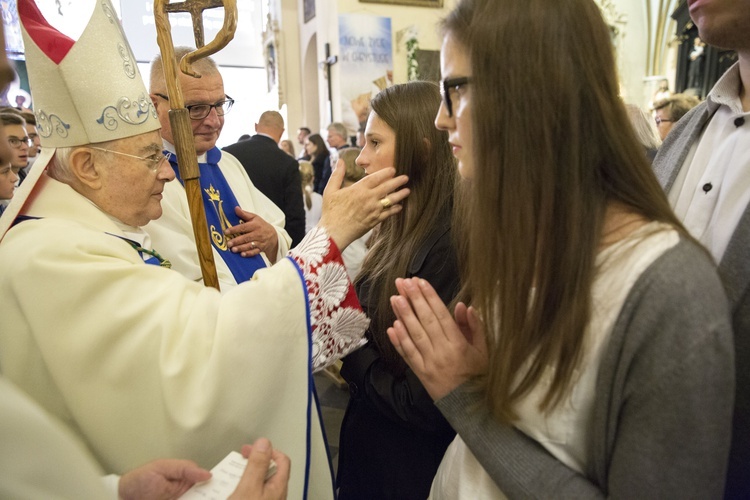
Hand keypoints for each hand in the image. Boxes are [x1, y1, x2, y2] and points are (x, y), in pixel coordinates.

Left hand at [119, 459, 210, 499]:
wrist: (123, 498)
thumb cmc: (139, 480)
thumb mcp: (162, 468)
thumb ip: (184, 469)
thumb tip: (207, 474)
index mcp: (184, 475)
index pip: (206, 479)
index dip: (216, 483)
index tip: (225, 487)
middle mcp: (185, 489)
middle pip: (205, 493)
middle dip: (213, 495)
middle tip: (219, 497)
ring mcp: (181, 498)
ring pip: (198, 499)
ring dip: (204, 498)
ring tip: (215, 499)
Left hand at [226, 208, 279, 261]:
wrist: (273, 235)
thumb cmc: (261, 225)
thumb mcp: (254, 217)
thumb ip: (244, 214)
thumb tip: (236, 208)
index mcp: (255, 225)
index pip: (243, 227)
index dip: (234, 229)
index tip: (226, 232)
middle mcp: (257, 234)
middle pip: (246, 238)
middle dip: (237, 241)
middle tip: (228, 243)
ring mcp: (260, 242)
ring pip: (250, 245)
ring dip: (241, 248)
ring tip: (233, 250)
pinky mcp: (261, 248)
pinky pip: (255, 252)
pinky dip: (249, 253)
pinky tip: (242, 254)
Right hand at [229, 438, 290, 499]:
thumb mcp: (250, 487)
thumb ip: (258, 464)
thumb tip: (264, 443)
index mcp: (279, 486)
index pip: (282, 459)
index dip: (267, 450)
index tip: (251, 449)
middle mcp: (276, 494)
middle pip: (269, 469)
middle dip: (254, 461)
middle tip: (240, 459)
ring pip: (259, 481)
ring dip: (246, 475)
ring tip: (231, 475)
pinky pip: (252, 492)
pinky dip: (242, 487)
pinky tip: (231, 490)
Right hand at [318, 161, 408, 249]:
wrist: (333, 232)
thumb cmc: (331, 211)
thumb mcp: (330, 190)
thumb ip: (337, 174)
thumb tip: (340, 161)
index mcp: (358, 189)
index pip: (375, 177)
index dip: (386, 172)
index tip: (393, 169)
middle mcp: (368, 198)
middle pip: (387, 187)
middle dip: (398, 181)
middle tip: (406, 177)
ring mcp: (373, 210)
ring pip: (390, 200)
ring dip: (400, 195)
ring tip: (407, 190)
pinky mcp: (374, 221)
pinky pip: (388, 214)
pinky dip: (395, 209)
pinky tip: (399, 206)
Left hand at [387, 277, 487, 399]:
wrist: (469, 406)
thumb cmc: (477, 375)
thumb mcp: (483, 350)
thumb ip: (475, 327)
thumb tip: (464, 306)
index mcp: (458, 345)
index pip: (441, 315)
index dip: (430, 297)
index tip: (420, 282)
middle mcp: (442, 352)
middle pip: (425, 321)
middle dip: (413, 300)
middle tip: (403, 283)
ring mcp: (429, 363)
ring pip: (413, 335)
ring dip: (403, 316)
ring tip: (394, 298)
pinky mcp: (420, 373)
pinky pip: (408, 355)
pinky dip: (399, 341)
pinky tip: (392, 327)